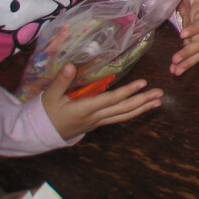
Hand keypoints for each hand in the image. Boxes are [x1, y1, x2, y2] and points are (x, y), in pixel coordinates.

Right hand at [41, 63, 162, 140]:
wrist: (39, 133)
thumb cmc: (45, 112)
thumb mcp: (50, 96)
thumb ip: (61, 80)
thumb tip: (71, 65)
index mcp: (84, 109)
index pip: (110, 99)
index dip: (127, 91)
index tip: (143, 83)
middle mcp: (94, 117)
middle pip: (122, 110)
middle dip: (142, 101)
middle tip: (160, 93)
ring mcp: (97, 122)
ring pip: (123, 116)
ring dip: (141, 108)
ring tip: (158, 101)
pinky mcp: (97, 123)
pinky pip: (118, 118)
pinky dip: (132, 112)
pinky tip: (142, 107)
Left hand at [169, 0, 198, 74]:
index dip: (194, 29)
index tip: (182, 34)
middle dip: (188, 53)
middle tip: (174, 61)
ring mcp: (195, 33)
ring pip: (197, 51)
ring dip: (187, 62)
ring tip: (174, 71)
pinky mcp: (190, 39)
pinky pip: (190, 53)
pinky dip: (184, 63)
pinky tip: (174, 70)